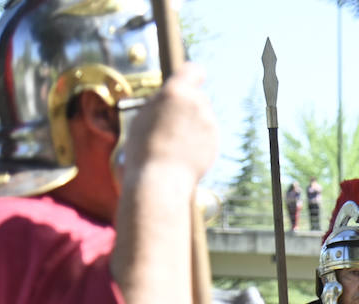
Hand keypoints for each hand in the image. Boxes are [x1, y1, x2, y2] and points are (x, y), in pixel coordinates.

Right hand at [121, 63, 216, 190]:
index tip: (193, 79)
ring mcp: (209, 122)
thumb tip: (171, 98)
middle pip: (198, 97)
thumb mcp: (143, 116)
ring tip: (174, 142)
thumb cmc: (144, 147)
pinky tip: (184, 152)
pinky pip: (207, 134)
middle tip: (172, 123)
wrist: (161, 177)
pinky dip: (199, 140)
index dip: (192, 75)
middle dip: (189, 106)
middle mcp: (196, 103)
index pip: (193, 70)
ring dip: (193, 125)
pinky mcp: (215, 140)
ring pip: (203, 117)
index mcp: (175, 92)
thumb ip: (161, 102)